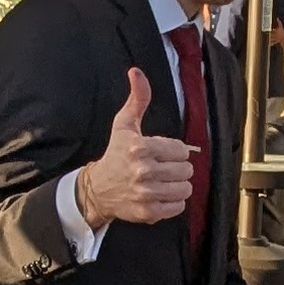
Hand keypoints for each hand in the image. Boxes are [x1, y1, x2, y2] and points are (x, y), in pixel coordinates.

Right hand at [76, 70, 194, 228]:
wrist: (98, 189)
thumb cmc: (116, 154)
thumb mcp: (124, 124)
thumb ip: (137, 98)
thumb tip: (136, 72)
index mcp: (140, 148)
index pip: (181, 150)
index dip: (176, 151)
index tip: (164, 153)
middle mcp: (143, 171)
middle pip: (185, 170)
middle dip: (178, 168)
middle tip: (164, 168)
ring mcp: (146, 194)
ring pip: (185, 188)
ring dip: (178, 185)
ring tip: (165, 182)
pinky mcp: (148, 212)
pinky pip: (178, 207)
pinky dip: (174, 202)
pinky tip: (162, 195)